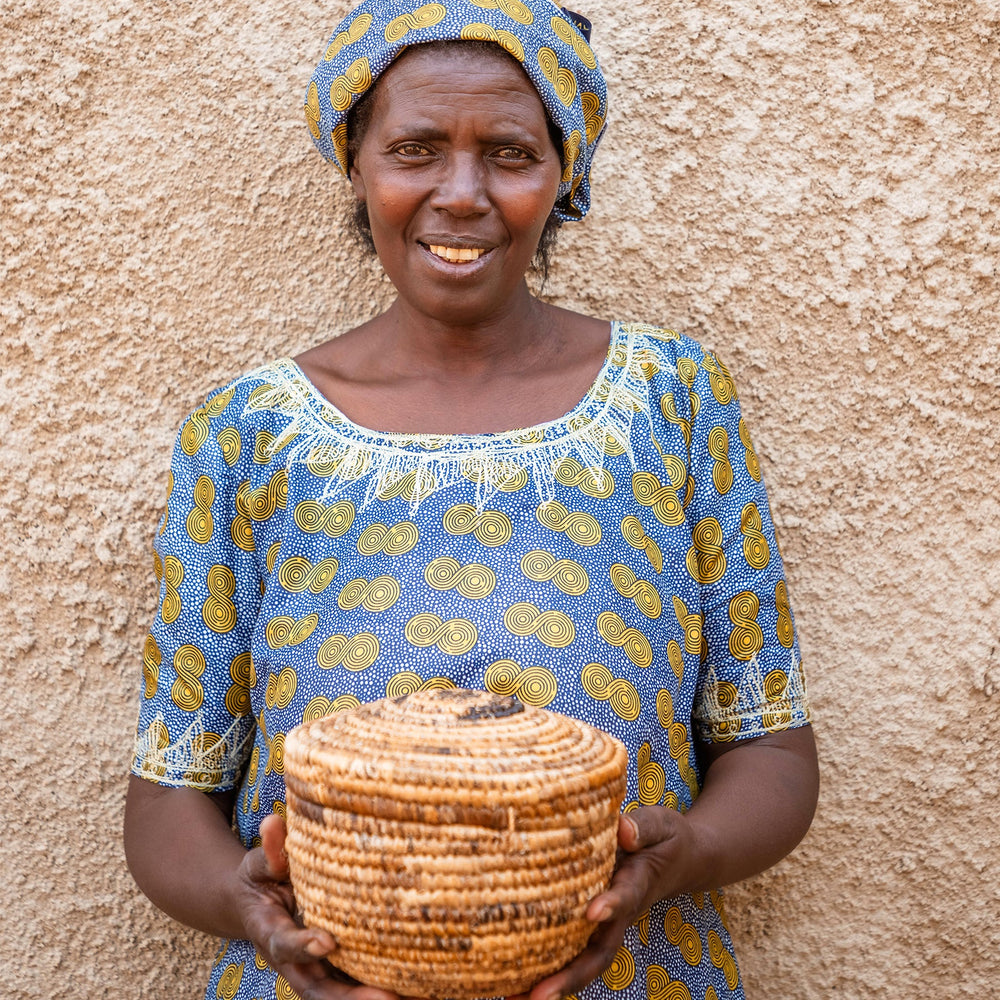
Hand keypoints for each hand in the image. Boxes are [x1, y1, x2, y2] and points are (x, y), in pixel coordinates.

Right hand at [237, 814, 402, 999]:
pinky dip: (380, 990)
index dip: (303, 945)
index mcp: (270, 932)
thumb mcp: (260, 863)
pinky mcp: (334, 966)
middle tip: (386, 998)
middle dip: (349, 998)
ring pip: (339, 994)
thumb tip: (273, 822)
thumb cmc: (262, 878)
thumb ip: (270, 850)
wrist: (258, 903)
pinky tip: (417, 992)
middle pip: (317, 989)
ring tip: (411, 999)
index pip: (284, 944)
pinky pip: (355, 982)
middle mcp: (294, 960)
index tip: (328, 941)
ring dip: (370, 999)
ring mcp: (315, 967)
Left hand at [511, 807, 700, 999]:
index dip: (611, 905)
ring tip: (515, 998)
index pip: (626, 897)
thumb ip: (643, 827)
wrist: (684, 861)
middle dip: (571, 977)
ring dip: (555, 984)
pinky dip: (548, 970)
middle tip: (540, 996)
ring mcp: (608, 924)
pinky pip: (573, 950)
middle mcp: (621, 913)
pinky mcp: (594, 924)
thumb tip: (622, 830)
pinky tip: (515, 982)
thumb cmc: (666, 839)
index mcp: (638, 883)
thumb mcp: (662, 824)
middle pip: (600, 953)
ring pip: (584, 961)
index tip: (593, 911)